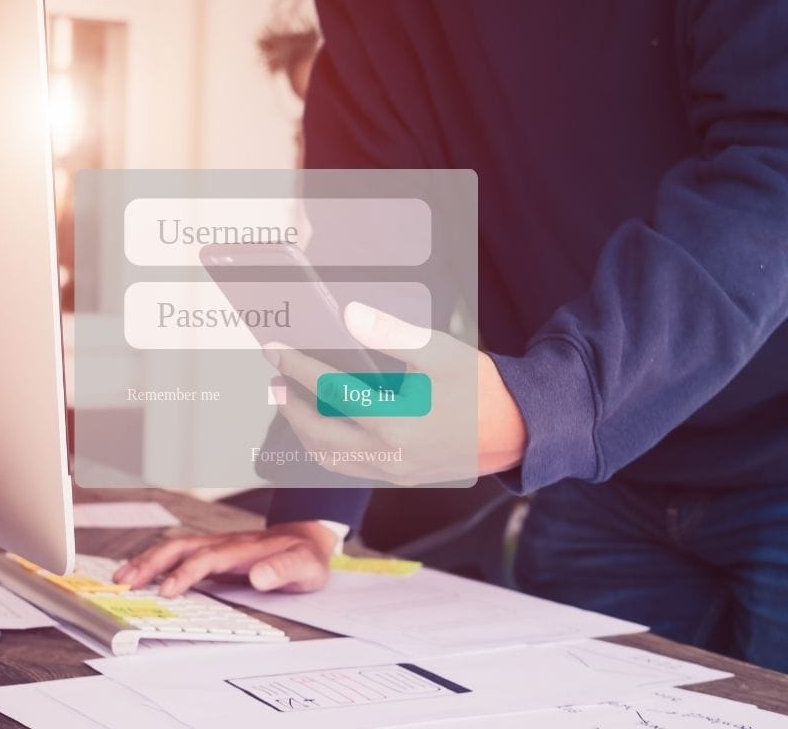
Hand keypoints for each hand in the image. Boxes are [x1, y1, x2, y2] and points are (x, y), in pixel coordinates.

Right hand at [112, 521, 337, 597]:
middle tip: (126, 581)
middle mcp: (224, 543)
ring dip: (148, 560)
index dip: (186, 573)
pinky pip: (179, 553)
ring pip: (176, 547)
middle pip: (181, 547)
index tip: (166, 590)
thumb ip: (284, 570)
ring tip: (122, 577)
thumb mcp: (304, 566)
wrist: (307, 539)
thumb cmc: (304, 556)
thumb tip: (259, 577)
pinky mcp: (213, 552)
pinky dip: (156, 560)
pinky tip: (140, 571)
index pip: (207, 558)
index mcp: (243, 549)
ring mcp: (217, 545)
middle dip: (152, 562)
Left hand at [264, 301, 526, 484]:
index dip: (297, 367)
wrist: (519, 428)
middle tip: (275, 381)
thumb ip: (391, 334)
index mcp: (396, 422)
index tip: (276, 350)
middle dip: (291, 406)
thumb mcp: (439, 350)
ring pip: (331, 460)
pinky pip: (351, 469)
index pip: (330, 391)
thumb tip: (350, 315)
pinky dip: (328, 449)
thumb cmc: (480, 386)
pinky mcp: (402, 478)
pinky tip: (325, 426)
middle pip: (319, 434)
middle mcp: (390, 455)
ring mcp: (395, 472)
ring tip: (291, 404)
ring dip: (304, 432)